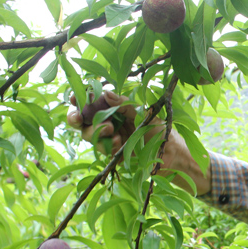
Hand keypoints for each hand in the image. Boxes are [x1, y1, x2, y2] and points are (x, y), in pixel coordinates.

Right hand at [66, 91, 211, 195]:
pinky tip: (118, 145)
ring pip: (89, 136)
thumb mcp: (143, 114)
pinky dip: (107, 148)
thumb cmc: (160, 129)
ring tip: (115, 137)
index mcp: (113, 109)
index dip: (79, 101)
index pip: (90, 103)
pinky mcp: (113, 155)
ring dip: (98, 136)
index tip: (75, 100)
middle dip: (81, 121)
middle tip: (91, 122)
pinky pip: (101, 151)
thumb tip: (106, 93)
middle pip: (83, 121)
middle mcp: (108, 122)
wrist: (172, 154)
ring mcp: (108, 139)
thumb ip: (125, 105)